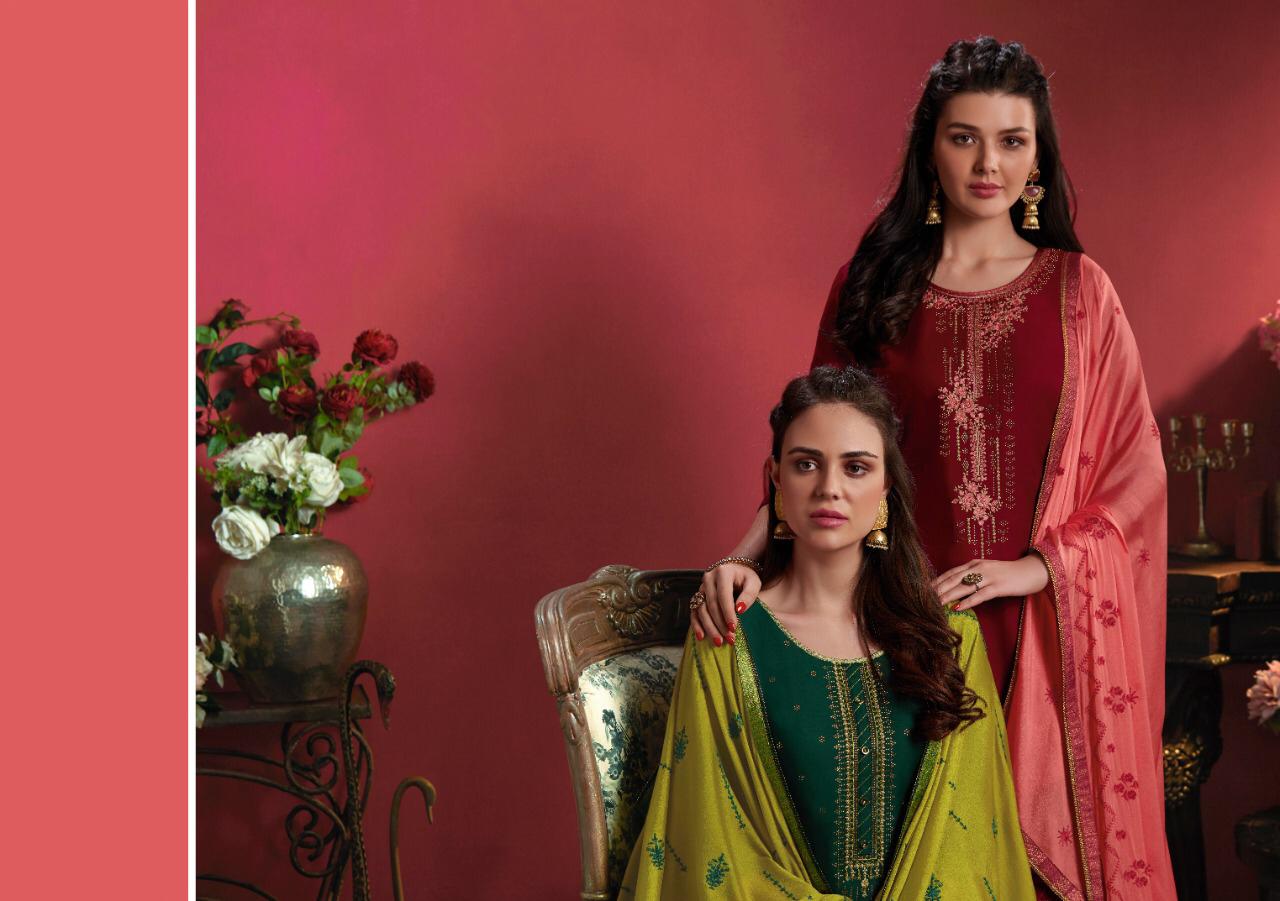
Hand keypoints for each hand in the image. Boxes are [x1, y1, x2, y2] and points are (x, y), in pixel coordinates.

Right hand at [693, 563, 760, 646]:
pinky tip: (701, 637)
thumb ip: (749, 595)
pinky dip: (696, 624)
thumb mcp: (753, 583)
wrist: (736, 570)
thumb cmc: (747, 577)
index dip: (727, 613)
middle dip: (720, 623)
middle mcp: (708, 579)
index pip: (723, 595)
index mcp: (723, 572)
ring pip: (701, 610)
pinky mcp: (698, 596)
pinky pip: (694, 612)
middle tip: (729, 638)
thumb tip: (739, 610)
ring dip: (709, 627)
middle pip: (711, 604)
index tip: (734, 628)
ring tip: (719, 642)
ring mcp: (701, 588)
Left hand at [932, 554, 1048, 610]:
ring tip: (934, 604)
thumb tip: (956, 589)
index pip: (950, 573)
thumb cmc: (1009, 574)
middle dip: (936, 590)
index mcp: (974, 564)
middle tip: (922, 599)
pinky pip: (980, 594)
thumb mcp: (988, 572)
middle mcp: (978, 568)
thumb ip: (973, 577)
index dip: (935, 582)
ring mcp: (988, 576)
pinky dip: (968, 601)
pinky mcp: (998, 586)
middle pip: (952, 579)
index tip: (921, 590)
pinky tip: (958, 607)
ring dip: (947, 596)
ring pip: (963, 587)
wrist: (1032, 571)